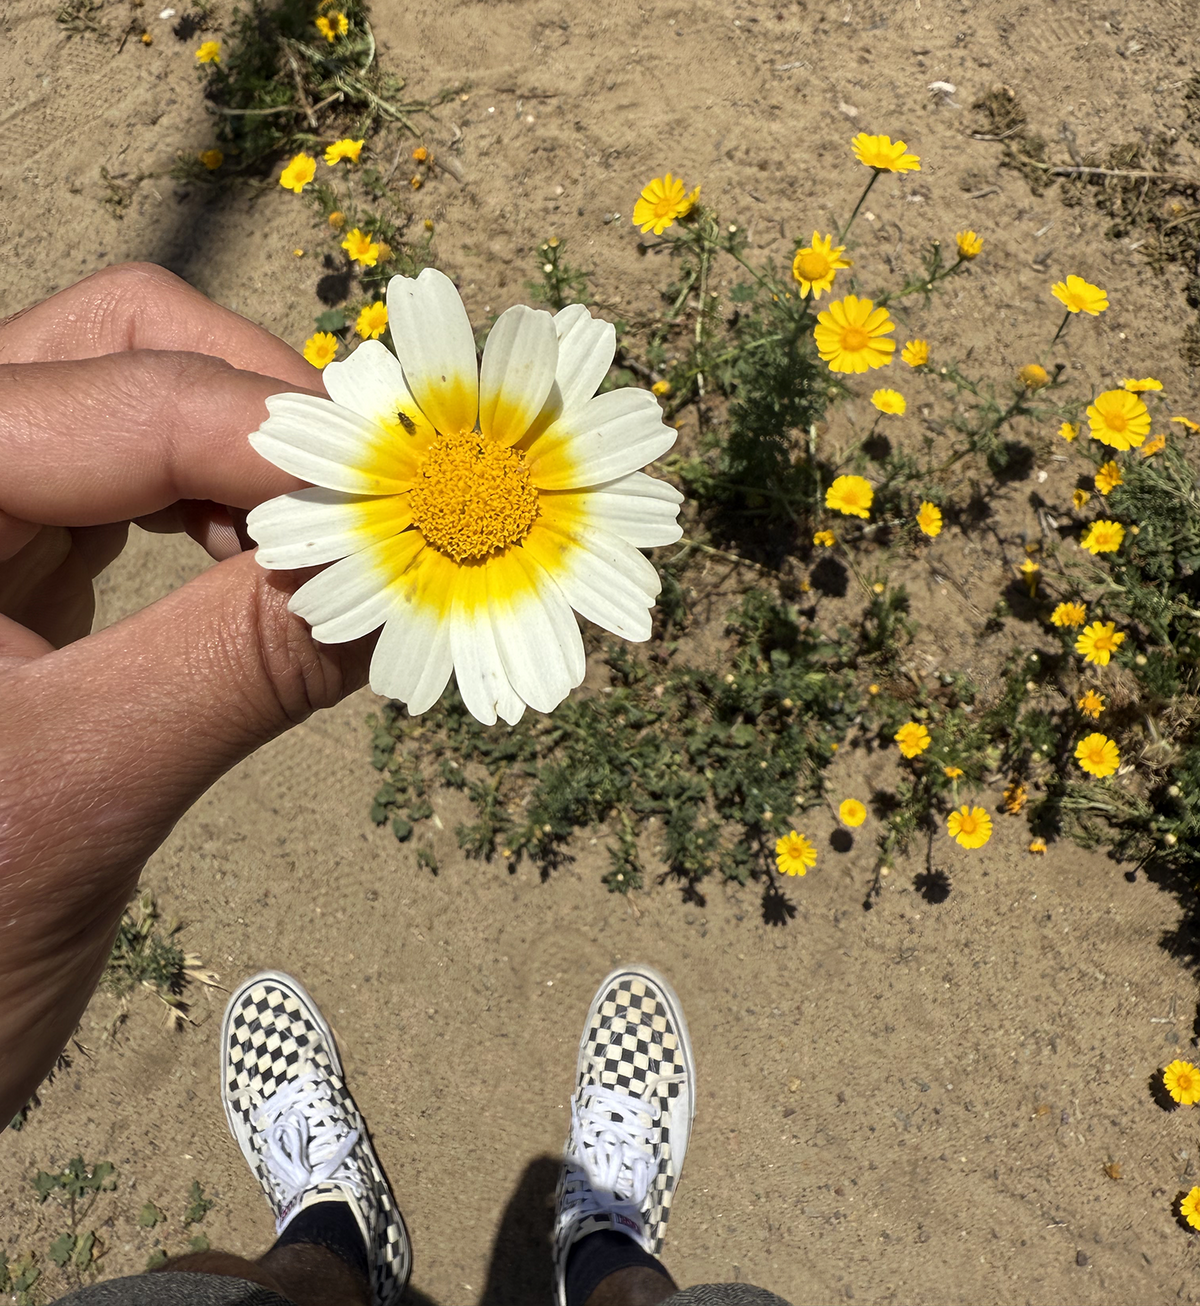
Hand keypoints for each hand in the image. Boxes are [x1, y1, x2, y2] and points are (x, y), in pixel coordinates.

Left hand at [0, 264, 376, 1123]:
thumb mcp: (82, 796)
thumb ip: (244, 663)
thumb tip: (405, 578)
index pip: (125, 396)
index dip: (287, 441)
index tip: (419, 501)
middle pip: (118, 349)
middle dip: (263, 415)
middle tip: (372, 512)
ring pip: (129, 403)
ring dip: (249, 465)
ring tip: (324, 558)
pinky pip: (127, 487)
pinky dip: (218, 515)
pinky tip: (266, 580)